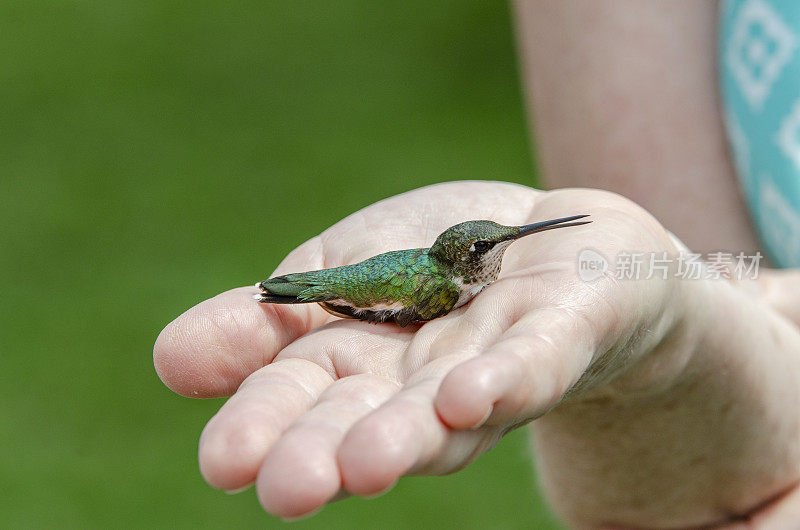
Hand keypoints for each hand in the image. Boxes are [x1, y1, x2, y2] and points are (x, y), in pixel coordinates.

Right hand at [152, 181, 695, 519]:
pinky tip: (464, 396)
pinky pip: (530, 364)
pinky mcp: (556, 338)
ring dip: (404, 434)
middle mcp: (415, 384)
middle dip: (326, 451)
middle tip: (288, 489)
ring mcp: (487, 366)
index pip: (298, 396)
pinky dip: (499, 381)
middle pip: (365, 419)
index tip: (224, 461)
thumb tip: (169, 357)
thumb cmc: (432, 255)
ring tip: (367, 463)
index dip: (262, 425)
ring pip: (443, 412)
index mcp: (355, 363)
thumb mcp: (338, 268)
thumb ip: (268, 316)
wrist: (545, 235)